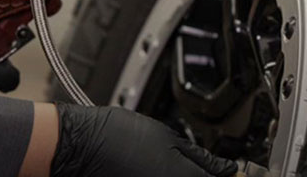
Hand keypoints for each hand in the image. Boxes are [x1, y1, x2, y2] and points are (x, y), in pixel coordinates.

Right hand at [52, 103, 237, 176]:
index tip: (233, 171)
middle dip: (204, 175)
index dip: (232, 176)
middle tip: (198, 164)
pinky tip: (152, 170)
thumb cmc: (113, 137)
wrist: (76, 146)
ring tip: (166, 164)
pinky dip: (162, 176)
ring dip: (184, 175)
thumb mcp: (165, 136)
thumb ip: (202, 158)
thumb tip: (229, 170)